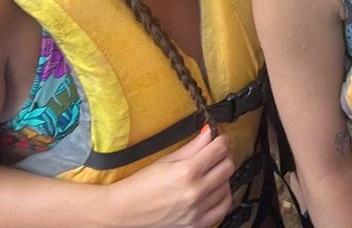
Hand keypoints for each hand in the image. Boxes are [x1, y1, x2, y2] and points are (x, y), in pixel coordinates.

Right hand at [103, 124, 234, 227]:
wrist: (124, 212)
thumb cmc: (140, 186)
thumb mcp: (166, 160)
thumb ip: (192, 146)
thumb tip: (209, 132)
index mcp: (186, 172)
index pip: (219, 149)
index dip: (222, 139)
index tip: (220, 138)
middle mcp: (195, 192)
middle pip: (227, 166)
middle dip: (223, 155)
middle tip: (215, 153)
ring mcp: (197, 210)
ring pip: (227, 185)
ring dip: (222, 175)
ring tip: (210, 172)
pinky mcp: (196, 224)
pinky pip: (223, 207)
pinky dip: (222, 196)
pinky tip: (215, 190)